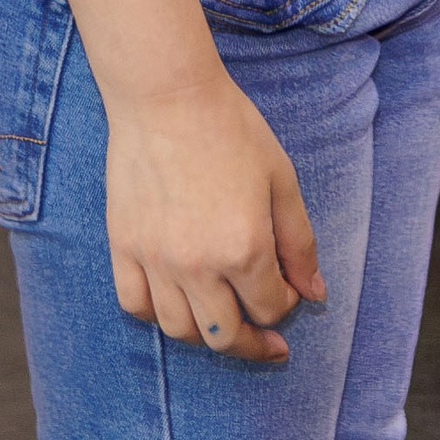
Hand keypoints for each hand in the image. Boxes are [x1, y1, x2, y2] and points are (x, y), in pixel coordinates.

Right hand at [103, 69, 326, 363]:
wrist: (167, 97)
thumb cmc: (231, 128)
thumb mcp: (281, 178)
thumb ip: (299, 242)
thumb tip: (314, 293)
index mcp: (244, 248)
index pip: (268, 308)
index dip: (284, 305)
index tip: (288, 291)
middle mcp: (198, 266)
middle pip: (225, 335)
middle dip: (252, 342)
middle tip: (265, 341)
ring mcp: (156, 261)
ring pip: (180, 330)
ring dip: (206, 335)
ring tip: (222, 321)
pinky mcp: (124, 248)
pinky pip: (136, 306)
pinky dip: (157, 314)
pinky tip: (176, 301)